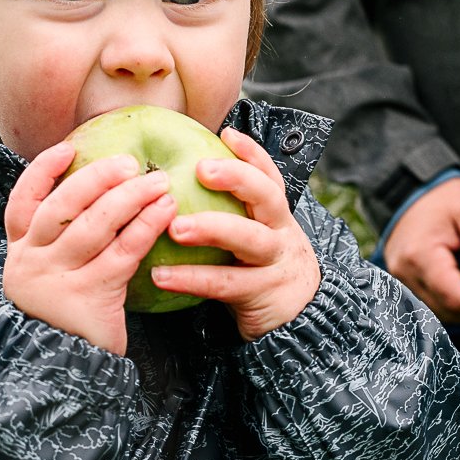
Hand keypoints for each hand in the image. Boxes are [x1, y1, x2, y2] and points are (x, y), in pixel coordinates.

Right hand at [2, 141, 176, 354]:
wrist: (68, 375)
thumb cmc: (70, 321)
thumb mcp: (54, 282)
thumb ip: (65, 247)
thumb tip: (104, 199)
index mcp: (20, 255)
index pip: (21, 204)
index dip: (43, 172)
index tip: (68, 149)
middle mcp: (31, 264)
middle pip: (61, 207)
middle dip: (97, 179)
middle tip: (130, 162)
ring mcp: (57, 280)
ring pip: (94, 225)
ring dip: (129, 198)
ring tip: (158, 181)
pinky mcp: (88, 296)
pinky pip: (122, 252)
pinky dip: (146, 226)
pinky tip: (166, 211)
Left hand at [149, 128, 320, 340]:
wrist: (299, 326)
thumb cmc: (260, 274)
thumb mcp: (253, 240)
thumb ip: (229, 216)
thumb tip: (177, 184)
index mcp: (277, 217)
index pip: (269, 177)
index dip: (251, 153)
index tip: (227, 133)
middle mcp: (282, 234)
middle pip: (268, 197)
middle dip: (237, 178)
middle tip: (202, 169)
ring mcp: (275, 264)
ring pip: (249, 239)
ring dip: (211, 228)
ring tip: (174, 227)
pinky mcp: (263, 295)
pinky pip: (224, 284)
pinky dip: (190, 278)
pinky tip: (161, 275)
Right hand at [382, 177, 459, 322]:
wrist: (410, 190)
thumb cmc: (443, 198)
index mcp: (420, 255)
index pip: (453, 295)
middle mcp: (405, 272)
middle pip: (446, 308)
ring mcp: (401, 278)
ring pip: (437, 311)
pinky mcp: (404, 280)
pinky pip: (431, 303)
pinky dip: (455, 305)